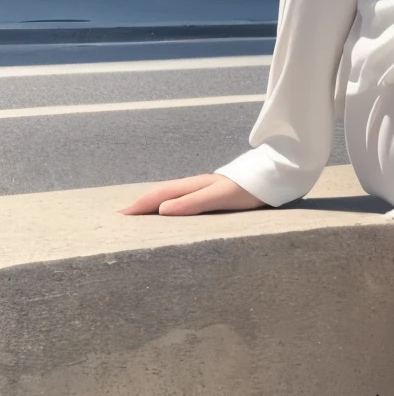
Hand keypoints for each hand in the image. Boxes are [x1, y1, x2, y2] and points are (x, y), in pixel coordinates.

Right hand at [118, 173, 265, 216]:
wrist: (270, 179)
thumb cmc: (246, 189)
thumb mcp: (220, 197)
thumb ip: (193, 203)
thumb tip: (162, 210)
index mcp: (192, 186)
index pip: (159, 195)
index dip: (140, 205)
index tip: (120, 216)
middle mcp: (194, 186)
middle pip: (161, 194)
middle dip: (140, 204)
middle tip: (121, 216)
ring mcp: (202, 189)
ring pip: (170, 196)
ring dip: (152, 204)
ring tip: (139, 214)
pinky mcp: (211, 195)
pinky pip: (181, 200)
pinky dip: (168, 205)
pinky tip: (169, 211)